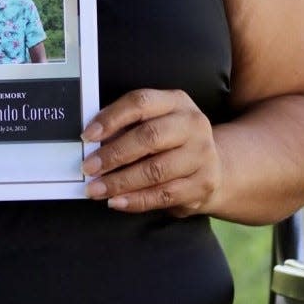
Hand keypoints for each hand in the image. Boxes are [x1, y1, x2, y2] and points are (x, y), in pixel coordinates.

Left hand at [81, 89, 220, 215]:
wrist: (215, 166)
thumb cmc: (172, 141)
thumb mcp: (155, 121)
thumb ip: (127, 126)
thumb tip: (92, 140)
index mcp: (176, 101)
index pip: (140, 102)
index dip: (111, 118)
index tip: (88, 135)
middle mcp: (193, 125)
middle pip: (149, 137)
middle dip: (114, 154)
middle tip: (89, 167)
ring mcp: (201, 155)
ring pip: (155, 170)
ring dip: (120, 182)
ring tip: (96, 188)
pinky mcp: (203, 184)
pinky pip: (164, 195)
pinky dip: (136, 200)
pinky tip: (117, 201)